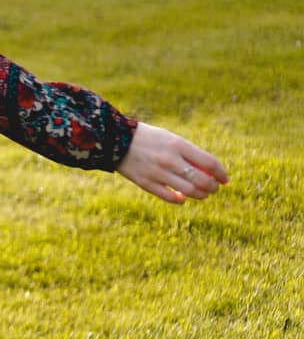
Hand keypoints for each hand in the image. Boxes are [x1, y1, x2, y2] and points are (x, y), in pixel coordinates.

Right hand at [115, 121, 229, 203]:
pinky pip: (170, 197)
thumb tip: (210, 171)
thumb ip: (188, 153)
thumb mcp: (170, 139)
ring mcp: (157, 172)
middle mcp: (169, 159)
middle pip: (202, 180)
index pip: (209, 163)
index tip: (225, 180)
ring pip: (189, 191)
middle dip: (213, 187)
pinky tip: (182, 198)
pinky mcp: (145, 183)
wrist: (114, 139)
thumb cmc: (148, 138)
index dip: (221, 174)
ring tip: (202, 194)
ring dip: (200, 195)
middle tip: (214, 188)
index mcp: (178, 144)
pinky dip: (180, 200)